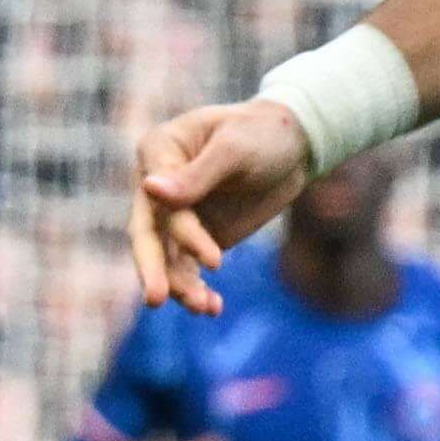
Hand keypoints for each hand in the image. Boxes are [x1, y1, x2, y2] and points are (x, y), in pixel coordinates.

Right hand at [128, 98, 315, 314]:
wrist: (292, 144)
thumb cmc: (261, 133)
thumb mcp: (235, 148)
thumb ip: (196, 175)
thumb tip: (149, 188)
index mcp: (157, 152)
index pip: (160, 200)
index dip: (182, 232)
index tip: (214, 261)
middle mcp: (156, 187)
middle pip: (147, 233)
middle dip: (153, 268)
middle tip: (157, 299)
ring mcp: (175, 214)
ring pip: (166, 256)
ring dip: (179, 285)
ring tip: (203, 307)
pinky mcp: (195, 236)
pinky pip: (186, 267)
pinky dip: (196, 287)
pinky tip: (211, 307)